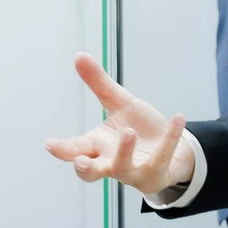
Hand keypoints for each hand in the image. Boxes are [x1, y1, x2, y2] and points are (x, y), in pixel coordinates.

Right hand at [44, 53, 194, 196]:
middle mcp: (110, 162)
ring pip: (122, 169)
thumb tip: (79, 55)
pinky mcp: (156, 173)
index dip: (62, 150)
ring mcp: (133, 171)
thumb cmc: (138, 129)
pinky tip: (178, 118)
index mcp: (98, 146)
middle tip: (79, 161)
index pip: (75, 150)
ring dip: (123, 153)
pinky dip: (170, 138)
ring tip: (128, 133)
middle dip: (84, 167)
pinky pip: (162, 157)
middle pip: (91, 171)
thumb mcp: (119, 103)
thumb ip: (99, 84)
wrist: (171, 151)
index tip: (50, 145)